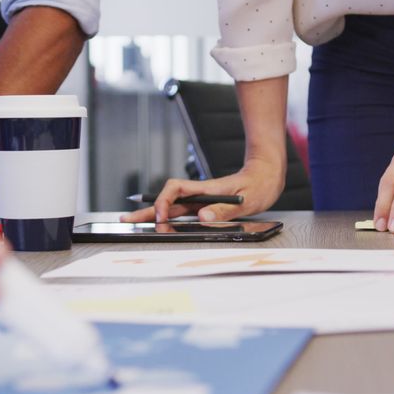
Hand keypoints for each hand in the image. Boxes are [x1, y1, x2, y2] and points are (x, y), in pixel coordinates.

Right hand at [120, 157, 285, 222]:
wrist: (267, 173)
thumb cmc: (259, 185)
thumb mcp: (247, 200)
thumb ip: (225, 210)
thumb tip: (203, 218)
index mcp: (207, 190)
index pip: (176, 191)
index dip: (164, 203)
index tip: (162, 219)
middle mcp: (200, 194)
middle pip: (167, 200)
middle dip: (147, 210)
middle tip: (126, 218)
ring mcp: (201, 198)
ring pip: (172, 206)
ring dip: (153, 213)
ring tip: (134, 220)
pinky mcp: (205, 204)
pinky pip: (182, 210)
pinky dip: (167, 215)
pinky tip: (160, 220)